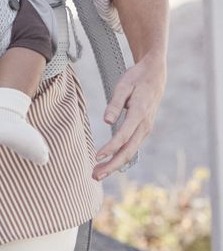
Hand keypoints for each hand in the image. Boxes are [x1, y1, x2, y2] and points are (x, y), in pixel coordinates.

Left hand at [92, 54, 165, 179]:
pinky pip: (132, 147)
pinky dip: (120, 157)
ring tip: (97, 173)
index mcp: (140, 113)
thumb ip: (115, 103)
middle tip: (95, 175)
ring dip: (114, 165)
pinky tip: (109, 163)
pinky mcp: (143, 130)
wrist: (155, 75)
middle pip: (128, 151)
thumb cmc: (137, 78)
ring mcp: (145, 129)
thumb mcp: (124, 85)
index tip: (97, 156)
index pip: (123, 136)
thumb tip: (106, 120)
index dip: (110, 148)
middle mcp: (144, 125)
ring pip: (130, 152)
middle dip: (112, 165)